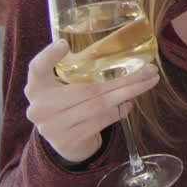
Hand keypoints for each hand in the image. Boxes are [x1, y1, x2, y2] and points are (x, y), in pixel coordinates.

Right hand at [23, 40, 160, 163]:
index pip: (36, 69)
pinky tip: (129, 103)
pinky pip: (102, 120)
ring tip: (148, 82)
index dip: (48, 56)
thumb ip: (76, 70)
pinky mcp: (69, 140)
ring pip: (99, 105)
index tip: (64, 44)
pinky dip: (119, 110)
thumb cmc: (70, 104)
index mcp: (36, 88)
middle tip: (150, 69)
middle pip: (87, 89)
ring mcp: (53, 127)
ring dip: (128, 93)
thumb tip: (119, 48)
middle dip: (123, 79)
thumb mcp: (65, 86)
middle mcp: (40, 107)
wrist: (64, 141)